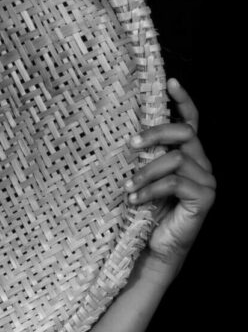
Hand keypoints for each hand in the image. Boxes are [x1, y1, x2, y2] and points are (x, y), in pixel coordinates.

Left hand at [126, 78, 215, 284]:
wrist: (153, 249)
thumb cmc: (145, 213)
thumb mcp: (141, 180)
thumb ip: (143, 159)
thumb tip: (124, 137)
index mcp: (188, 156)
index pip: (191, 122)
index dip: (183, 101)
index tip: (170, 82)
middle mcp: (202, 164)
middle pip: (184, 133)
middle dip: (156, 133)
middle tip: (131, 145)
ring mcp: (206, 181)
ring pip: (175, 160)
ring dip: (145, 172)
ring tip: (127, 187)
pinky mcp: (204, 198)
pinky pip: (175, 183)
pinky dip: (151, 190)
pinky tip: (135, 200)